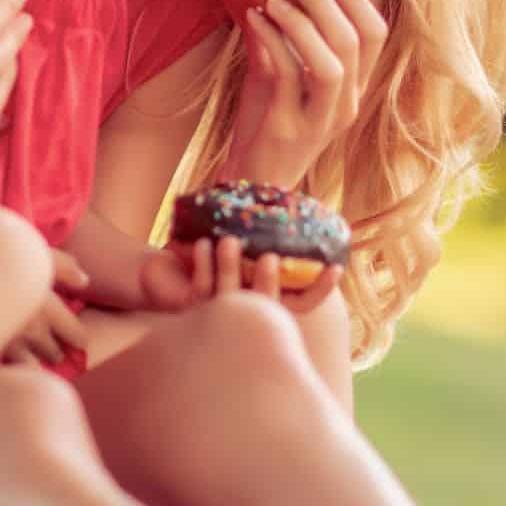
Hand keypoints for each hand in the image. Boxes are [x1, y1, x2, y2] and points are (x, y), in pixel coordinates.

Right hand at [3, 250, 88, 365]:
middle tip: (50, 344)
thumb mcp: (39, 252)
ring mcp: (7, 345)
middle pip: (54, 353)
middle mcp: (32, 332)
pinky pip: (1, 369)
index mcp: (50, 310)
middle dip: (54, 349)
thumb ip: (64, 266)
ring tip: (26, 353)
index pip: (77, 336)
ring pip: (29, 367)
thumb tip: (84, 282)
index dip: (77, 335)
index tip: (73, 334)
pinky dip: (5, 366)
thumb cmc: (3, 255)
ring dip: (31, 361)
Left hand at [139, 236, 342, 314]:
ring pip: (231, 297)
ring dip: (231, 267)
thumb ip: (265, 224)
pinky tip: (204, 243)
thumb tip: (288, 192)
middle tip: (271, 257)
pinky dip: (204, 265)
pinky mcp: (192, 308)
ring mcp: (220, 313)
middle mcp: (248, 309)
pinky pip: (201, 289)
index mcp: (266, 295)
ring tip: (229, 240)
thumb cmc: (214, 254)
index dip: (321, 288)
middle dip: (270, 281)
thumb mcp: (244, 237)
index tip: (336, 269)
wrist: (169, 273)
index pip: (303, 301)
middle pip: (268, 305)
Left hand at [231, 0, 388, 186]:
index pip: (374, 33)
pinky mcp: (289, 128)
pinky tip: (253, 19)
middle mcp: (347, 103)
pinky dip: (272, 41)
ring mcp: (321, 119)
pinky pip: (289, 77)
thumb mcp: (280, 71)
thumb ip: (286, 34)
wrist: (249, 179)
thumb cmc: (267, 119)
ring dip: (303, 22)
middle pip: (354, 41)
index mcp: (354, 87)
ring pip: (332, 63)